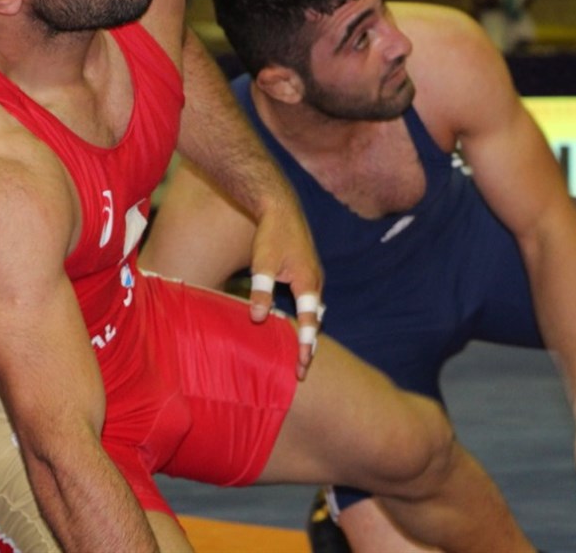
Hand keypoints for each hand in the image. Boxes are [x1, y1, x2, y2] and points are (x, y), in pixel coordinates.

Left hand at [247, 202, 323, 380]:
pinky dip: (306, 314)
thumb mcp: (262, 263)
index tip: (303, 367)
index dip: (306, 346)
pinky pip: (310, 299)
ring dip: (308, 329)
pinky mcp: (307, 270)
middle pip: (316, 320)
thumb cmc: (271, 233)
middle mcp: (315, 281)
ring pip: (314, 309)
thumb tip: (259, 318)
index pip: (310, 322)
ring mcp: (313, 275)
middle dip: (310, 343)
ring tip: (300, 350)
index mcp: (308, 282)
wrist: (280, 206)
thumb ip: (261, 291)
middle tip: (302, 368)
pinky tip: (294, 321)